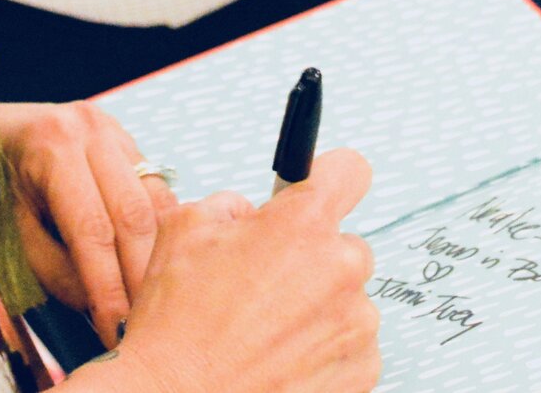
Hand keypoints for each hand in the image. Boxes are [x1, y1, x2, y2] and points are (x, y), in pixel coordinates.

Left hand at [0, 100, 173, 345]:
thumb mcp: (7, 229)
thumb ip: (53, 268)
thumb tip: (99, 305)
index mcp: (54, 148)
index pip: (93, 229)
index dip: (108, 287)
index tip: (115, 331)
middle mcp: (93, 131)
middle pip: (135, 214)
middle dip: (141, 277)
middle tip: (143, 323)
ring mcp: (116, 131)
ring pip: (156, 202)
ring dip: (159, 256)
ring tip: (154, 301)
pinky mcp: (129, 142)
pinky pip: (157, 191)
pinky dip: (159, 232)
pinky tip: (156, 266)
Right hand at [77, 148, 378, 392]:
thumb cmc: (179, 326)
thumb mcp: (185, 229)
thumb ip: (233, 204)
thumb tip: (252, 212)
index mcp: (302, 226)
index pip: (349, 171)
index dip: (331, 176)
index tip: (323, 187)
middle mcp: (340, 270)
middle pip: (344, 244)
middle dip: (311, 258)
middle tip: (266, 283)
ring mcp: (356, 324)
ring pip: (346, 298)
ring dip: (316, 307)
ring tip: (265, 330)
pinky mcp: (362, 369)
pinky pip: (352, 344)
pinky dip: (324, 348)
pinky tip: (281, 356)